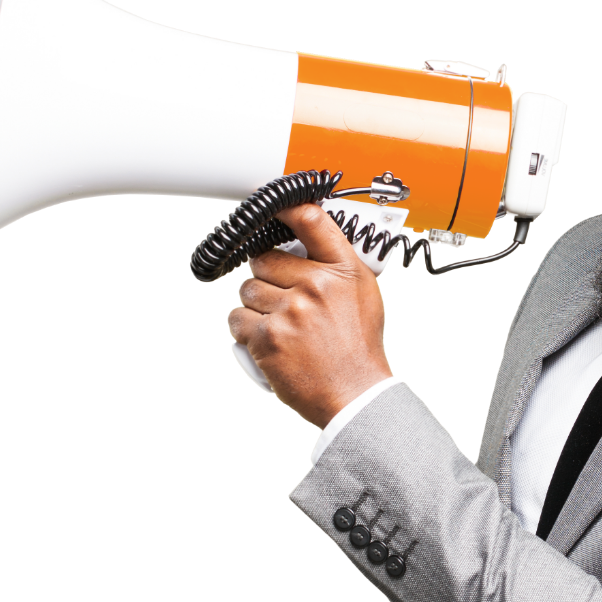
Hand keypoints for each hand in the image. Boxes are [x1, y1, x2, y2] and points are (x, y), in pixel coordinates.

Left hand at [226, 202, 391, 427]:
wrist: (355, 393)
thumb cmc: (359, 347)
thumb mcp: (364, 294)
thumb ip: (337, 262)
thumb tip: (306, 232)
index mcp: (343, 271)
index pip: (311, 221)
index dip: (285, 208)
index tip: (271, 208)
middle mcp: (316, 286)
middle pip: (265, 259)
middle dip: (268, 277)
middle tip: (285, 298)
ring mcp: (289, 312)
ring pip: (248, 289)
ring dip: (256, 305)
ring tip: (280, 324)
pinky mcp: (267, 338)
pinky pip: (237, 318)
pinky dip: (246, 329)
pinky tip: (268, 339)